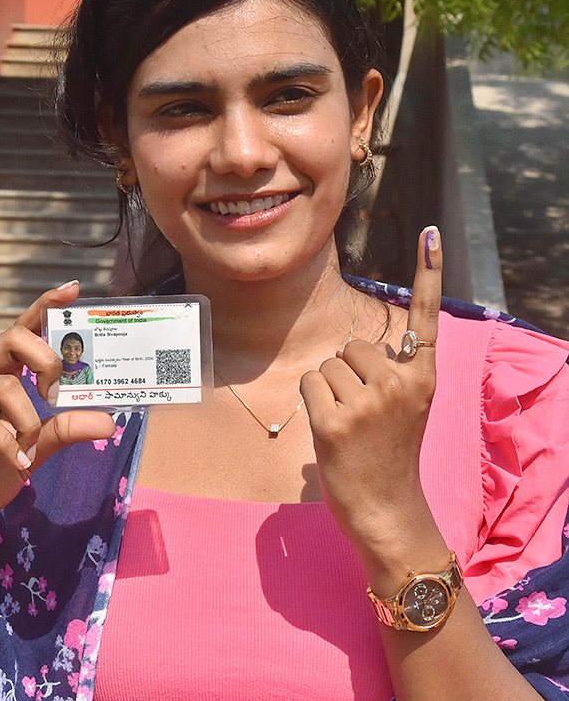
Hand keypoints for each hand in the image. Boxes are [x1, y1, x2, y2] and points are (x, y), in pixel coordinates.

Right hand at [0, 282, 114, 552]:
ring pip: (3, 385)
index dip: (45, 306)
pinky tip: (18, 462)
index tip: (73, 290)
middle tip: (58, 391)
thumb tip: (109, 421)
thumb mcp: (36, 449)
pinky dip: (7, 442)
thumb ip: (66, 428)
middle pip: (11, 339)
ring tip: (31, 450)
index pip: (21, 330)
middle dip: (46, 359)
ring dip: (29, 420)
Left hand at [300, 226, 442, 564]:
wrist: (388, 511)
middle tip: (363, 413)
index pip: (426, 317)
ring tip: (351, 425)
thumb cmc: (390, 454)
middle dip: (348, 373)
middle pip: (351, 346)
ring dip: (330, 390)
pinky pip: (310, 384)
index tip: (432, 231)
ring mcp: (368, 403)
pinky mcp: (335, 422)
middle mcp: (401, 384)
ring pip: (328, 365)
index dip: (429, 271)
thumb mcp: (406, 407)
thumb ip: (391, 372)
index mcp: (423, 378)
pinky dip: (313, 403)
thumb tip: (354, 348)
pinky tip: (332, 432)